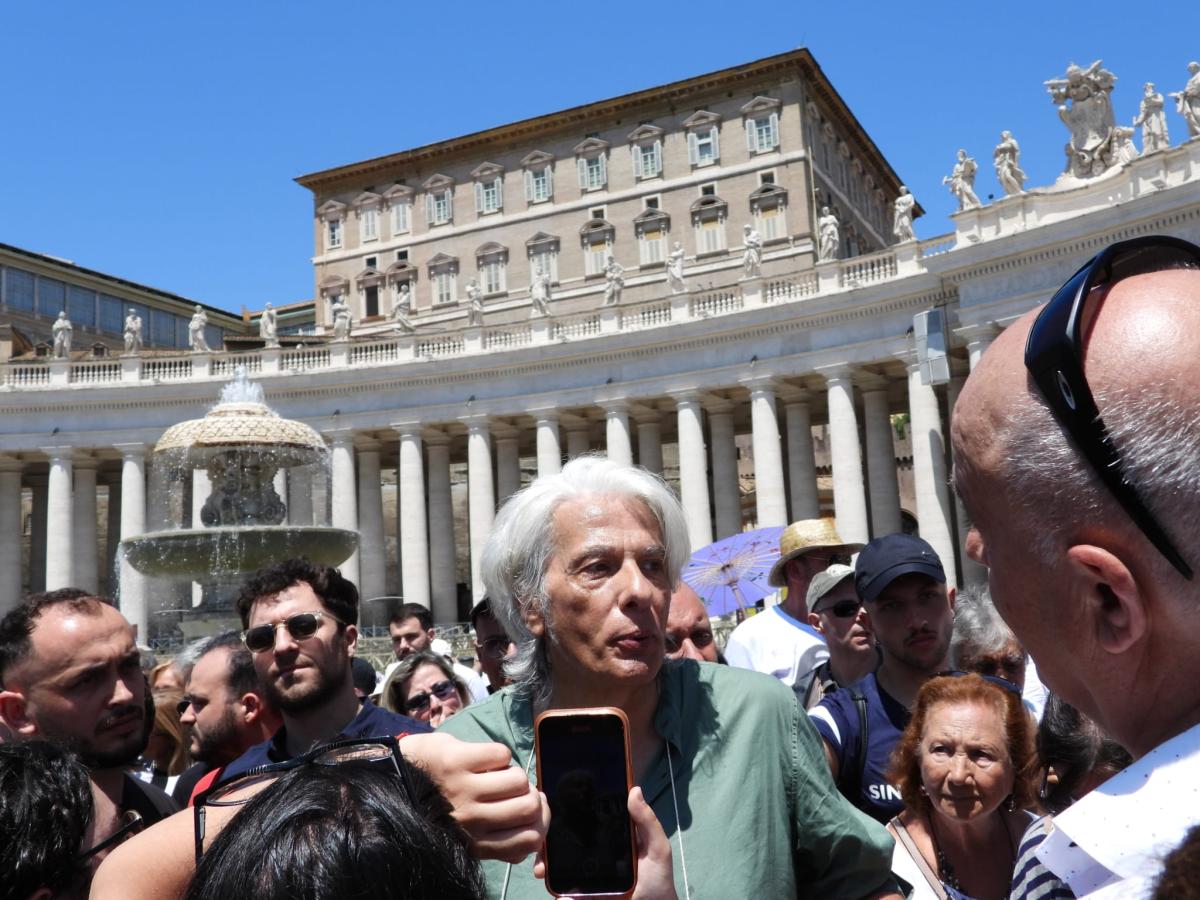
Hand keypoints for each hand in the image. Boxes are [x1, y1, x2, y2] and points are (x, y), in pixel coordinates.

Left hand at [401, 732, 548, 862]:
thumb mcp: (464, 834)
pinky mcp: (457, 760)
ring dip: (513, 773)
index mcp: (475, 844)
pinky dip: (498, 754)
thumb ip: (496, 839)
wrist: (393, 779)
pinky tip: (483, 759)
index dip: (541, 822)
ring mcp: (464, 789)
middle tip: (518, 789)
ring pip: (518, 780)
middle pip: (530, 808)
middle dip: (531, 794)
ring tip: (498, 773)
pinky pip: (502, 754)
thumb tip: (535, 836)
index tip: (533, 812)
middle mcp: (471, 821)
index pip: (529, 840)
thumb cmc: (434, 806)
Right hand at [533, 786, 677, 899]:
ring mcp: (587, 877)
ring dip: (546, 866)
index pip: (583, 824)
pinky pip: (565, 893)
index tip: (550, 813)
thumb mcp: (657, 849)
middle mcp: (594, 855)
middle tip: (542, 847)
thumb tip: (635, 789)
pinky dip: (559, 894)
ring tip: (542, 870)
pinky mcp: (584, 896)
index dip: (565, 818)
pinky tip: (559, 896)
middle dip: (547, 844)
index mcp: (609, 839)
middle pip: (564, 845)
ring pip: (559, 868)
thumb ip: (648, 822)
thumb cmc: (658, 880)